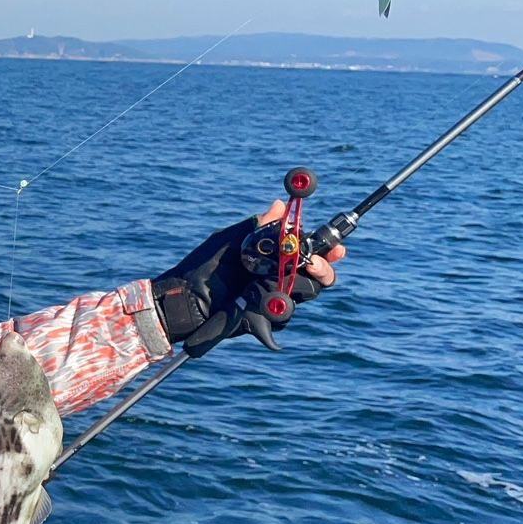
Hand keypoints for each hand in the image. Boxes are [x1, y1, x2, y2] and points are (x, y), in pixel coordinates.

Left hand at [153, 200, 345, 357]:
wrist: (184, 302)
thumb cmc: (202, 268)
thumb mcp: (229, 242)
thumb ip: (257, 227)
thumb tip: (279, 205)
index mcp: (273, 255)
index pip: (310, 251)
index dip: (328, 249)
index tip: (338, 248)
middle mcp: (277, 276)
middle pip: (317, 277)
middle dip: (322, 270)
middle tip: (314, 266)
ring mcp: (273, 298)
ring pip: (304, 296)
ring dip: (296, 287)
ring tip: (274, 282)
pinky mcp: (266, 318)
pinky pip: (284, 315)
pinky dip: (276, 306)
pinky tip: (262, 301)